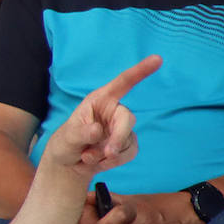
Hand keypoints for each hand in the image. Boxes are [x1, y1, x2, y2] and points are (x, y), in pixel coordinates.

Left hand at [39, 55, 160, 180]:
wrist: (69, 164)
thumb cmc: (66, 142)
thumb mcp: (67, 137)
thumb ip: (81, 133)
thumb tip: (98, 130)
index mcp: (100, 100)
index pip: (122, 83)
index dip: (140, 71)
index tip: (157, 59)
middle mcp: (113, 111)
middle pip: (127, 119)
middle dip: (118, 137)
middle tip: (108, 153)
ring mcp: (121, 128)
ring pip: (128, 140)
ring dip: (108, 154)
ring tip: (88, 156)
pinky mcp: (126, 144)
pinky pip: (129, 153)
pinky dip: (114, 162)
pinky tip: (98, 162)